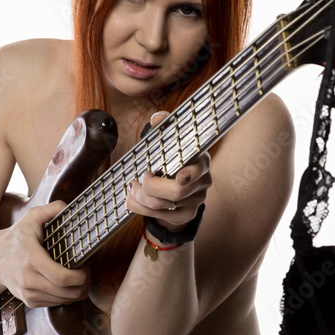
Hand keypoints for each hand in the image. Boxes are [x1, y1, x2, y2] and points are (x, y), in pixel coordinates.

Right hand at [0, 200, 89, 306]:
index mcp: (32, 260)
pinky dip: (66, 296)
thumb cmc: (17, 236)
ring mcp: (28, 293)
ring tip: (80, 278)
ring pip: (64, 300)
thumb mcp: (31, 218)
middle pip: (67, 292)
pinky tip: (67, 284)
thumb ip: (51, 209)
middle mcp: (29, 280)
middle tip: (87, 273)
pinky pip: (55, 304)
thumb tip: (68, 207)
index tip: (86, 266)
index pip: (63, 278)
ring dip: (78, 291)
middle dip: (84, 284)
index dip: (81, 276)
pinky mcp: (29, 301)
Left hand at [126, 111, 211, 231]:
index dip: (191, 174)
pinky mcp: (186, 214)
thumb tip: (157, 118)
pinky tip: (133, 199)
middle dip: (152, 187)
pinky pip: (160, 216)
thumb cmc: (171, 158)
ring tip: (131, 187)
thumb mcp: (168, 141)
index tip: (179, 176)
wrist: (176, 183)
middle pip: (178, 191)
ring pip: (164, 205)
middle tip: (138, 179)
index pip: (200, 168)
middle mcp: (203, 181)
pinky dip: (140, 208)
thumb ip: (164, 127)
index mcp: (201, 160)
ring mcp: (196, 200)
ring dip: (141, 197)